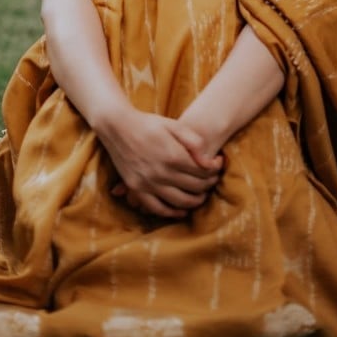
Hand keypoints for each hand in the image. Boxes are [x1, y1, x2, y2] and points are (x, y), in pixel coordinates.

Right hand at [101, 107, 223, 217]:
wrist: (118, 126)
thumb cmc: (149, 123)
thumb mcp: (174, 125)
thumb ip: (194, 142)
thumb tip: (209, 162)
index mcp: (173, 156)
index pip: (203, 171)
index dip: (215, 170)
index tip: (218, 164)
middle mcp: (161, 172)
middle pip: (195, 187)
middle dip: (209, 184)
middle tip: (213, 180)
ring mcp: (148, 183)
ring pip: (180, 201)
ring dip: (196, 201)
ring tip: (202, 196)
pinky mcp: (136, 189)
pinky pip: (158, 209)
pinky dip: (172, 213)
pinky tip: (182, 211)